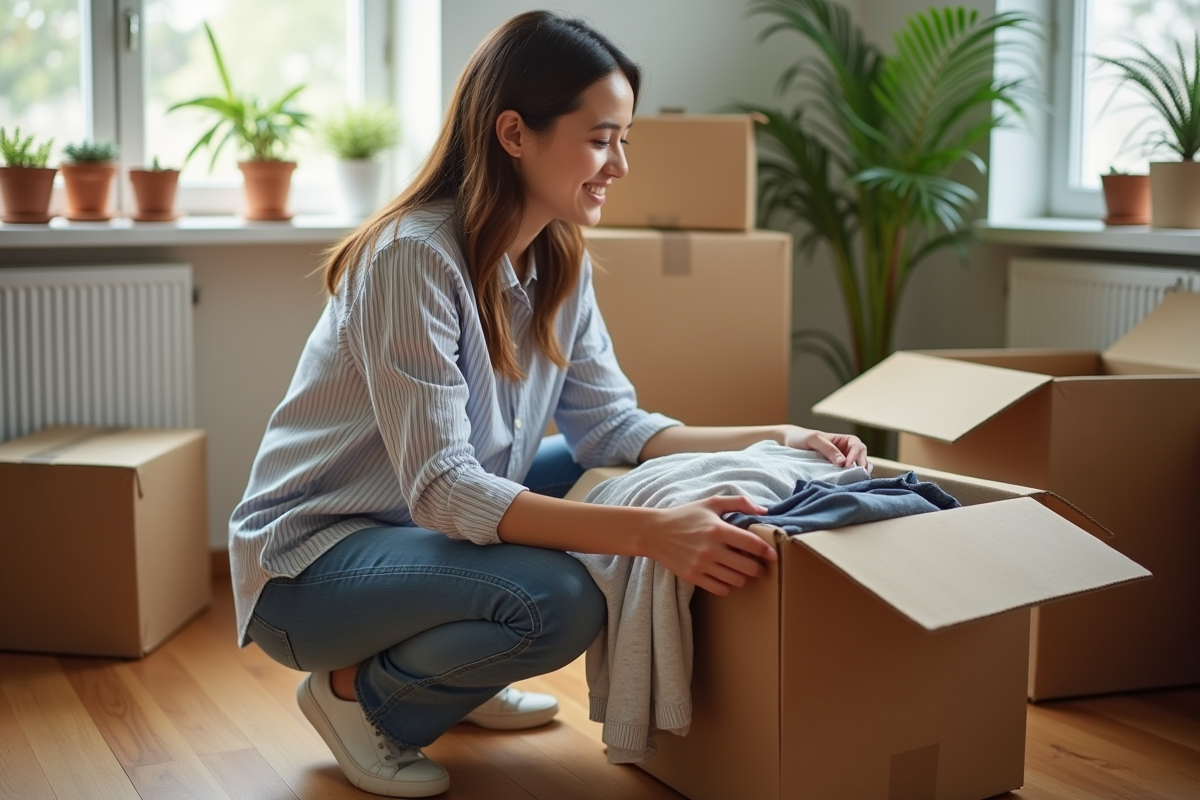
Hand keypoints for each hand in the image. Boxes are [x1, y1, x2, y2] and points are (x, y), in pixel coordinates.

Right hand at [641, 495, 777, 595]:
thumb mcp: (711, 503)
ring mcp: (701, 565)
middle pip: (748, 567)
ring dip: (744, 577)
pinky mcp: (693, 576)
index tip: (773, 555)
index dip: (767, 551)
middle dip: (758, 568)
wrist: (654, 532)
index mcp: (718, 529)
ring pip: (736, 580)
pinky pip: (720, 589)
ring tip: (742, 571)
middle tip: (759, 566)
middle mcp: (711, 549)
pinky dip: (728, 586)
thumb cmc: (685, 515)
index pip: (751, 544)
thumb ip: (739, 503)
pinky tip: (727, 577)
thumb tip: (764, 510)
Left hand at [780, 425, 869, 469]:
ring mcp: (843, 460)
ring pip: (860, 465)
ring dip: (861, 471)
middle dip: (862, 464)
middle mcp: (846, 449)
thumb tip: (842, 461)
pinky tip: (850, 481)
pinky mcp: (838, 470)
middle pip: (862, 456)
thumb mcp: (814, 439)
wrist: (789, 443)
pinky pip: (850, 473)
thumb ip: (828, 448)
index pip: (857, 446)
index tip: (847, 464)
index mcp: (843, 439)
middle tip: (855, 474)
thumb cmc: (801, 438)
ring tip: (857, 478)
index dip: (855, 455)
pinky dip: (854, 476)